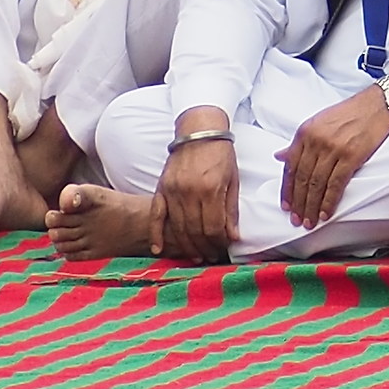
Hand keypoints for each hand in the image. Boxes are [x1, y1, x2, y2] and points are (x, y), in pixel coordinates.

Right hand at [151, 136, 238, 261]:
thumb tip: (233, 237)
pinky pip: (155, 216)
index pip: (213, 227)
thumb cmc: (220, 154)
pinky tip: (158, 249)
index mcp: (210, 189)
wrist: (199, 130)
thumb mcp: (232, 179)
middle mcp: (189, 192)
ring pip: (177, 228)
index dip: (218, 243)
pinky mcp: (161, 188)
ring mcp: (172, 191)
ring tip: (195, 257)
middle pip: (195, 231)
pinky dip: (156, 234)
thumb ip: (231, 209)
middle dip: (204, 248)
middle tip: (210, 257)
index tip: (222, 250)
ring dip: (186, 246)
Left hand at [277, 87, 388, 230]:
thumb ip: (300, 141)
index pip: (290, 166)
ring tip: (309, 222)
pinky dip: (329, 201)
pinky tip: (325, 213)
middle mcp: (316, 140)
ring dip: (311, 207)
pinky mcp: (351, 156)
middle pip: (302, 178)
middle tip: (296, 220)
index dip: (287, 190)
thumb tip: (280, 156)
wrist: (379, 104)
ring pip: (316, 184)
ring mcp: (333, 148)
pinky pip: (335, 184)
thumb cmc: (350, 112)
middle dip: (298, 203)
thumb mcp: (319, 122)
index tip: (286, 206)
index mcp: (305, 132)